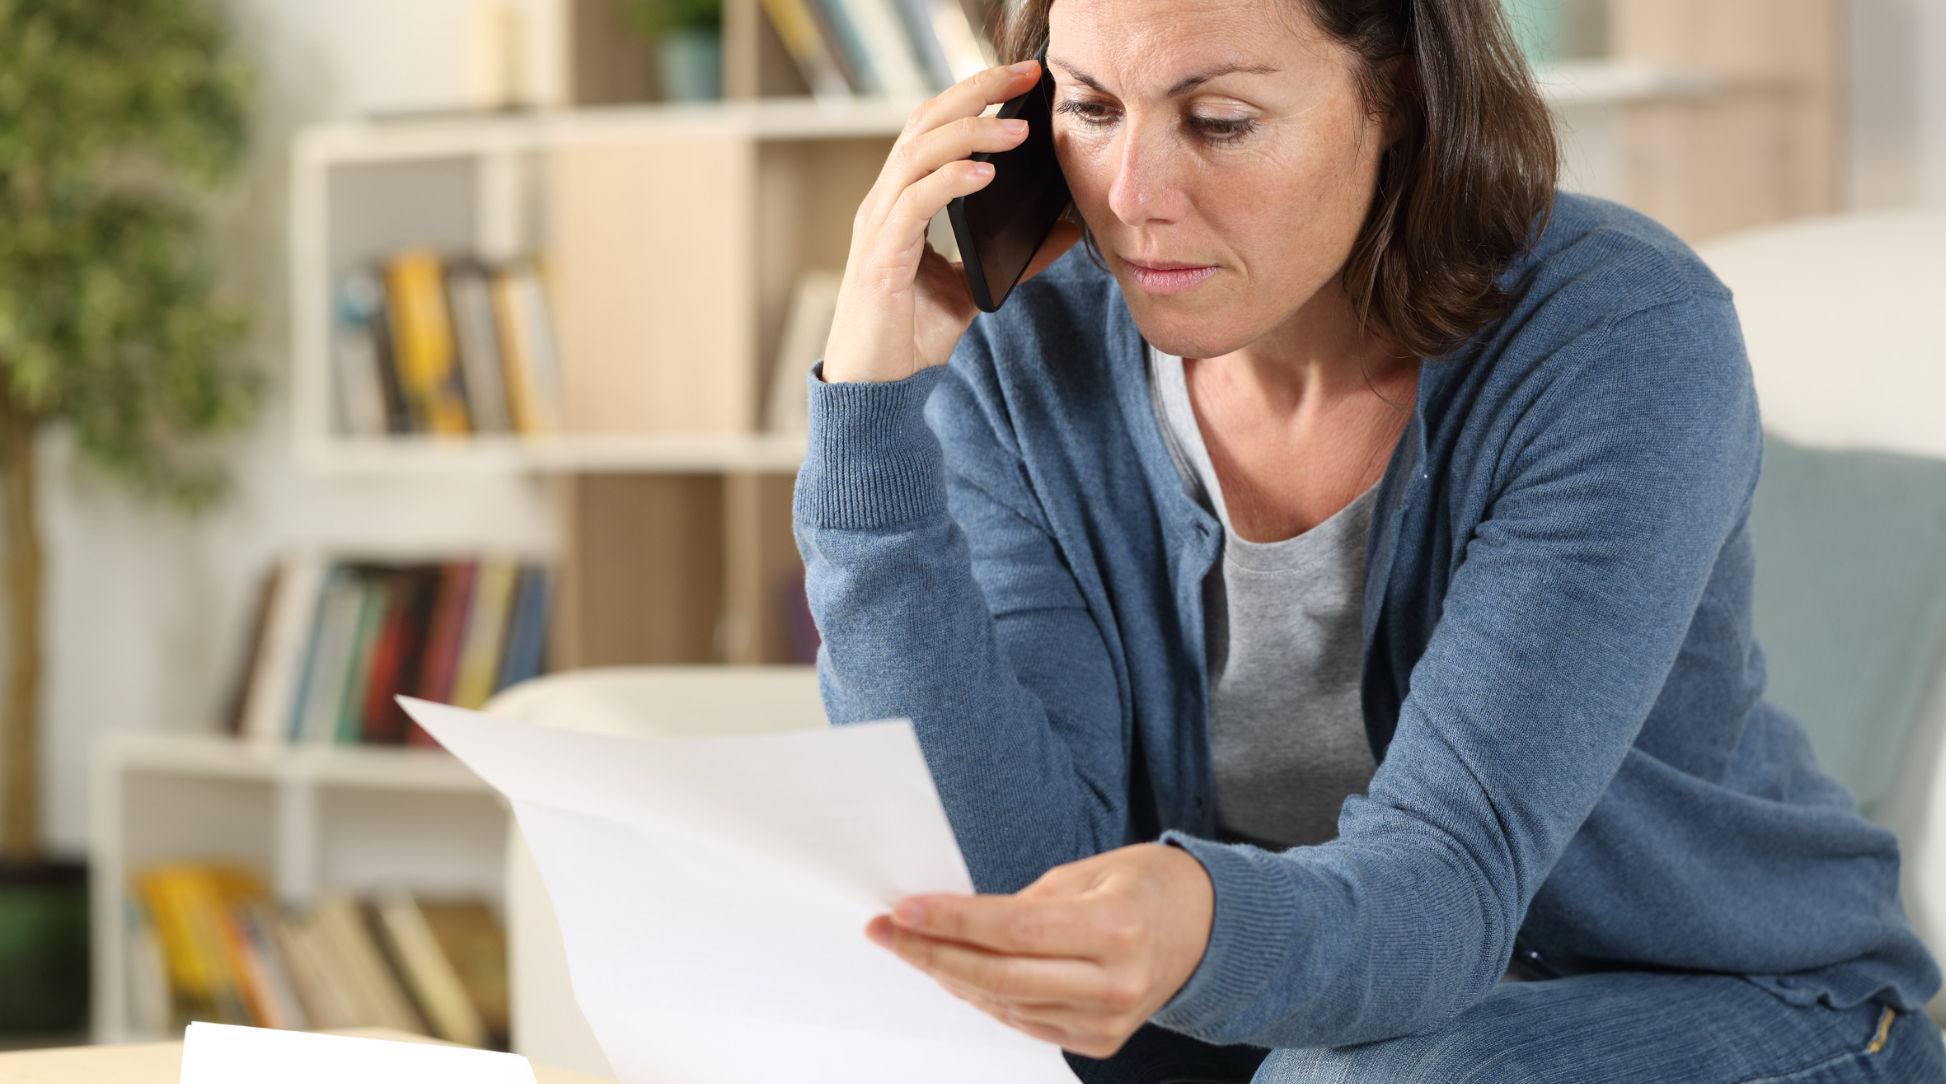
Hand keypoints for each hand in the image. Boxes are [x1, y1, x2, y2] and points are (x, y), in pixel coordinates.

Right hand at [823, 60, 1082, 384]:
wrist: (875, 387)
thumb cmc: (910, 336)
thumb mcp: (972, 287)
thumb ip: (1014, 258)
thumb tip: (1065, 231)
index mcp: (902, 201)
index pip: (934, 128)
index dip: (975, 96)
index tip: (1023, 79)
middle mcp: (884, 203)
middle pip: (924, 123)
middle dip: (976, 91)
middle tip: (1025, 74)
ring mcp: (878, 227)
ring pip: (918, 154)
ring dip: (970, 133)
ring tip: (1017, 129)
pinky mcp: (880, 258)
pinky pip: (914, 204)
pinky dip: (950, 182)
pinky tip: (985, 174)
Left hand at [864, 843, 1213, 1057]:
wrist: (1208, 930)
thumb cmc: (1147, 886)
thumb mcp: (1090, 871)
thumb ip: (1025, 901)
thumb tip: (956, 921)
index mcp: (1116, 928)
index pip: (1014, 929)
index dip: (952, 921)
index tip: (904, 909)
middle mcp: (1114, 983)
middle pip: (1001, 977)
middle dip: (932, 953)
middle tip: (887, 931)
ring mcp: (1108, 1020)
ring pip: (1005, 1004)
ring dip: (949, 976)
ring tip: (911, 945)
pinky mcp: (1099, 1041)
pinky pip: (1024, 1021)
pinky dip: (984, 998)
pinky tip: (955, 971)